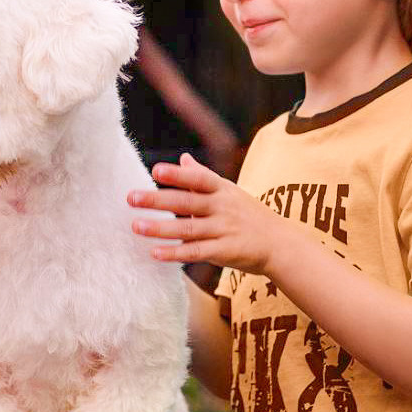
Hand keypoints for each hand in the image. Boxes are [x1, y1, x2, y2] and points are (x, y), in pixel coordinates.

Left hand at [127, 153, 281, 273]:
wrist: (280, 243)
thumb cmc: (248, 214)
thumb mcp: (229, 191)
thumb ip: (202, 176)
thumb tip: (182, 157)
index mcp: (222, 190)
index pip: (199, 178)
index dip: (178, 174)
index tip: (156, 170)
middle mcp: (222, 207)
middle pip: (187, 202)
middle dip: (158, 200)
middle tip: (132, 198)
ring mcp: (224, 230)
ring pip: (188, 228)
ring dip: (161, 228)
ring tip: (136, 226)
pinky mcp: (225, 252)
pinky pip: (196, 252)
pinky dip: (175, 253)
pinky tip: (155, 253)